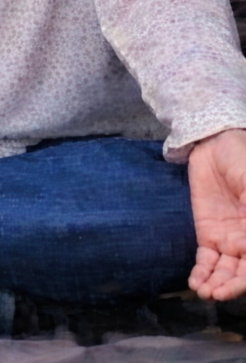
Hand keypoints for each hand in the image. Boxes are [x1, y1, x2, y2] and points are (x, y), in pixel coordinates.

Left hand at [188, 128, 245, 299]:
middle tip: (219, 294)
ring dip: (217, 285)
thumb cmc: (240, 159)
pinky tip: (197, 284)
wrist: (213, 144)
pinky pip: (206, 260)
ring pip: (225, 271)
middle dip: (232, 286)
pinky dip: (202, 273)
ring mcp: (228, 238)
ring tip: (206, 293)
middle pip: (243, 272)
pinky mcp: (207, 234)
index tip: (241, 282)